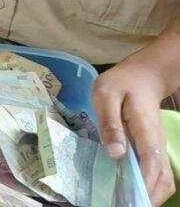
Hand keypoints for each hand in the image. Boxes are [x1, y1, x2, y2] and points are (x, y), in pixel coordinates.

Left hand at [93, 55, 175, 204]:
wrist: (142, 76)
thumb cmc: (121, 84)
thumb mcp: (106, 96)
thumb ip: (110, 124)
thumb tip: (116, 154)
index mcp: (146, 132)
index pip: (151, 166)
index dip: (142, 187)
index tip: (127, 201)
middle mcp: (158, 145)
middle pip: (163, 180)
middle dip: (146, 199)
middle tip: (122, 206)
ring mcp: (158, 149)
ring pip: (164, 181)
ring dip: (150, 197)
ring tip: (126, 203)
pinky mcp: (154, 150)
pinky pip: (158, 175)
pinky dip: (149, 189)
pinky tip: (131, 193)